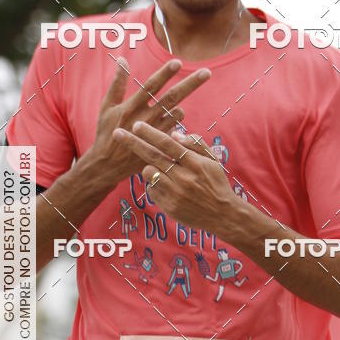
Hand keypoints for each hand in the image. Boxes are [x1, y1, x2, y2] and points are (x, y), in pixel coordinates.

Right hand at [90, 58, 210, 187]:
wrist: (107, 165)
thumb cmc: (106, 133)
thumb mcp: (107, 107)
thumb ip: (117, 83)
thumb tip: (123, 59)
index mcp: (132, 106)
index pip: (151, 86)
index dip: (165, 74)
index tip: (178, 62)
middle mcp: (146, 118)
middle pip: (172, 97)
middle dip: (191, 84)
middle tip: (207, 72)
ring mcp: (155, 132)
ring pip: (178, 113)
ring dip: (179, 108)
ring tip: (172, 111)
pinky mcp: (160, 145)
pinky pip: (176, 129)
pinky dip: (175, 123)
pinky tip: (168, 126)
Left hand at [112, 123, 236, 231]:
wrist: (222, 214)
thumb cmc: (216, 183)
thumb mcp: (212, 160)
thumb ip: (195, 144)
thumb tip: (174, 134)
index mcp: (194, 163)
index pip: (168, 144)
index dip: (150, 133)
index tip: (136, 125)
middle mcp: (183, 177)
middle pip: (152, 156)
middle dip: (133, 143)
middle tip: (117, 133)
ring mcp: (175, 194)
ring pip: (148, 173)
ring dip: (149, 167)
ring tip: (161, 170)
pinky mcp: (169, 207)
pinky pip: (151, 190)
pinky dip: (155, 185)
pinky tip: (168, 188)